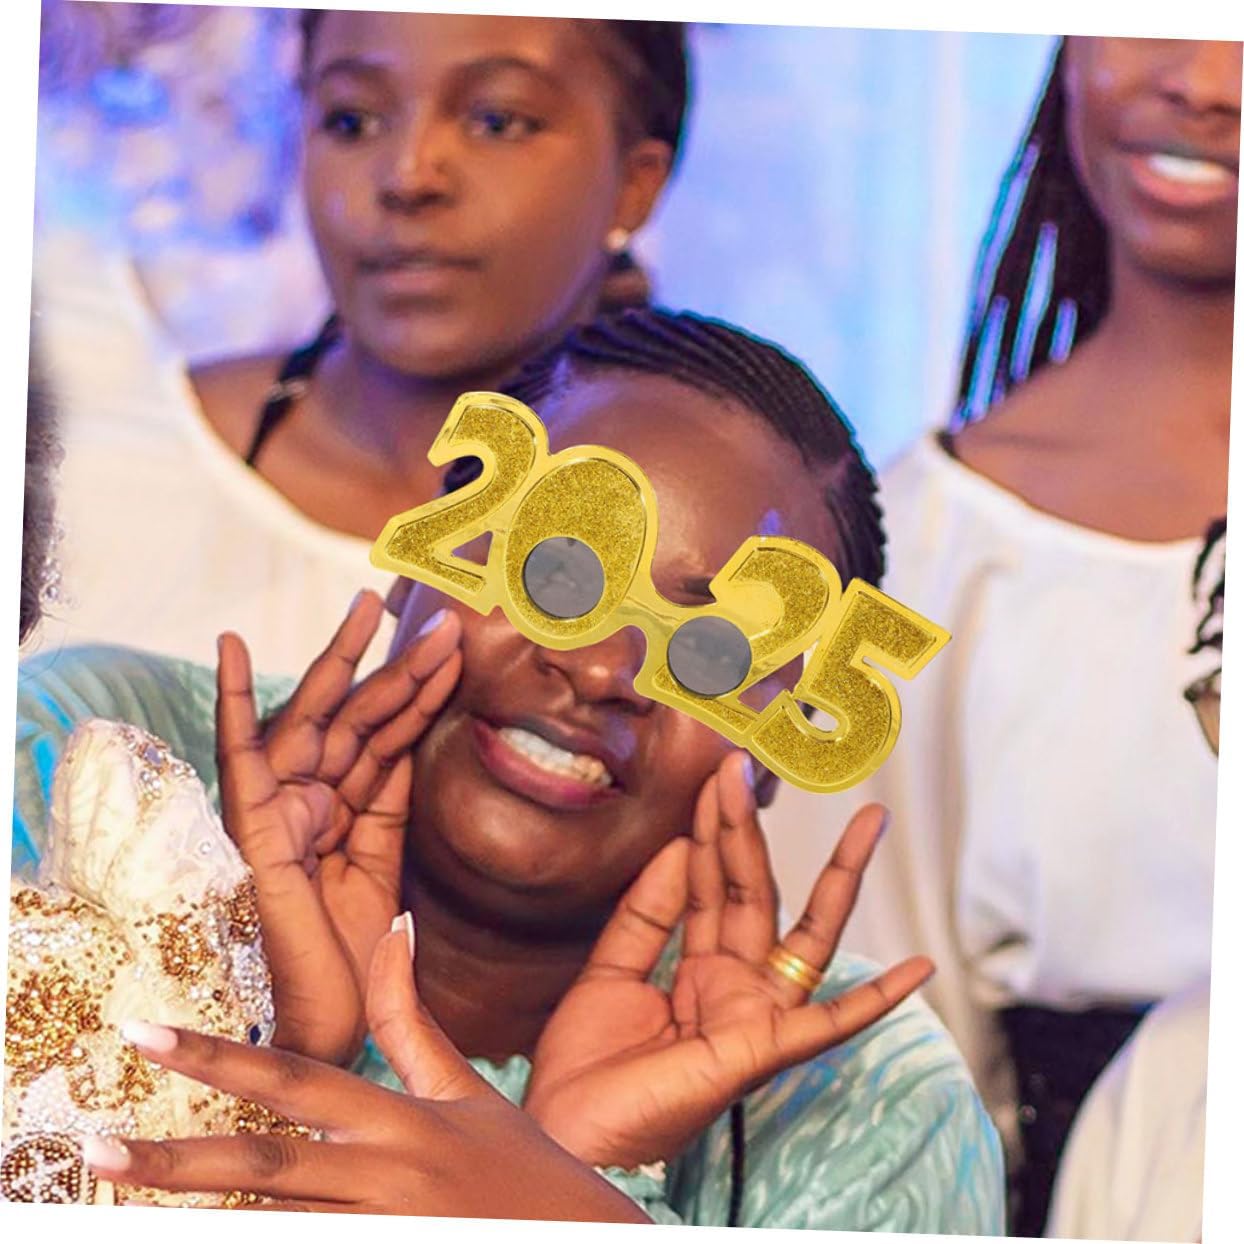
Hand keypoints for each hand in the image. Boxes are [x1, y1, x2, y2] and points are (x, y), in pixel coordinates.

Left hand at [82, 921, 649, 1221]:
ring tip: (128, 1198)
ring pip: (277, 1230)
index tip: (147, 1034)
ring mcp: (386, 1235)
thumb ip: (410, 1017)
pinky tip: (214, 1240)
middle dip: (174, 1163)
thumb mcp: (466, 1090)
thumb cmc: (522, 1166)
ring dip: (207, 1221)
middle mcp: (386, 1177)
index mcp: (400, 1119)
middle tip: (96, 1151)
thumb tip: (394, 923)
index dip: (218, 1058)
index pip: (295, 1080)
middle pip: (265, 1169)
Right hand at [216, 590, 460, 1064]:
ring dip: (347, 662)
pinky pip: (241, 754)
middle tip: (444, 619)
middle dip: (400, 667)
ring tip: (371, 605)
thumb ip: (390, 803)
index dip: (422, 694)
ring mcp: (282, 808)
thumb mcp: (384, 864)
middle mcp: (312, 799)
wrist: (326, 1027)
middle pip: (359, 718)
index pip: (387, 738)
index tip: (461, 651)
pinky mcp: (253, 825)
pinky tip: (234, 645)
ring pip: (318, 720)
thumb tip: (410, 741)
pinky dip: (235, 699)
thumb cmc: (354, 957)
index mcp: (345, 810)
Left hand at [523, 752, 932, 1168]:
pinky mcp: (761, 1050)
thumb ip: (646, 912)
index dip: (709, 831)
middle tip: (743, 765)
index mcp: (696, 968)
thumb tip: (678, 846)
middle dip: (747, 828)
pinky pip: (828, 1024)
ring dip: (838, 878)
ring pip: (806, 935)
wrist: (569, 1134)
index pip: (710, 884)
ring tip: (869, 823)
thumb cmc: (589, 1068)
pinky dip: (876, 1000)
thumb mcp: (610, 971)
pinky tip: (920, 969)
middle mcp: (732, 985)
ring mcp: (752, 1014)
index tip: (714, 777)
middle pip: (753, 892)